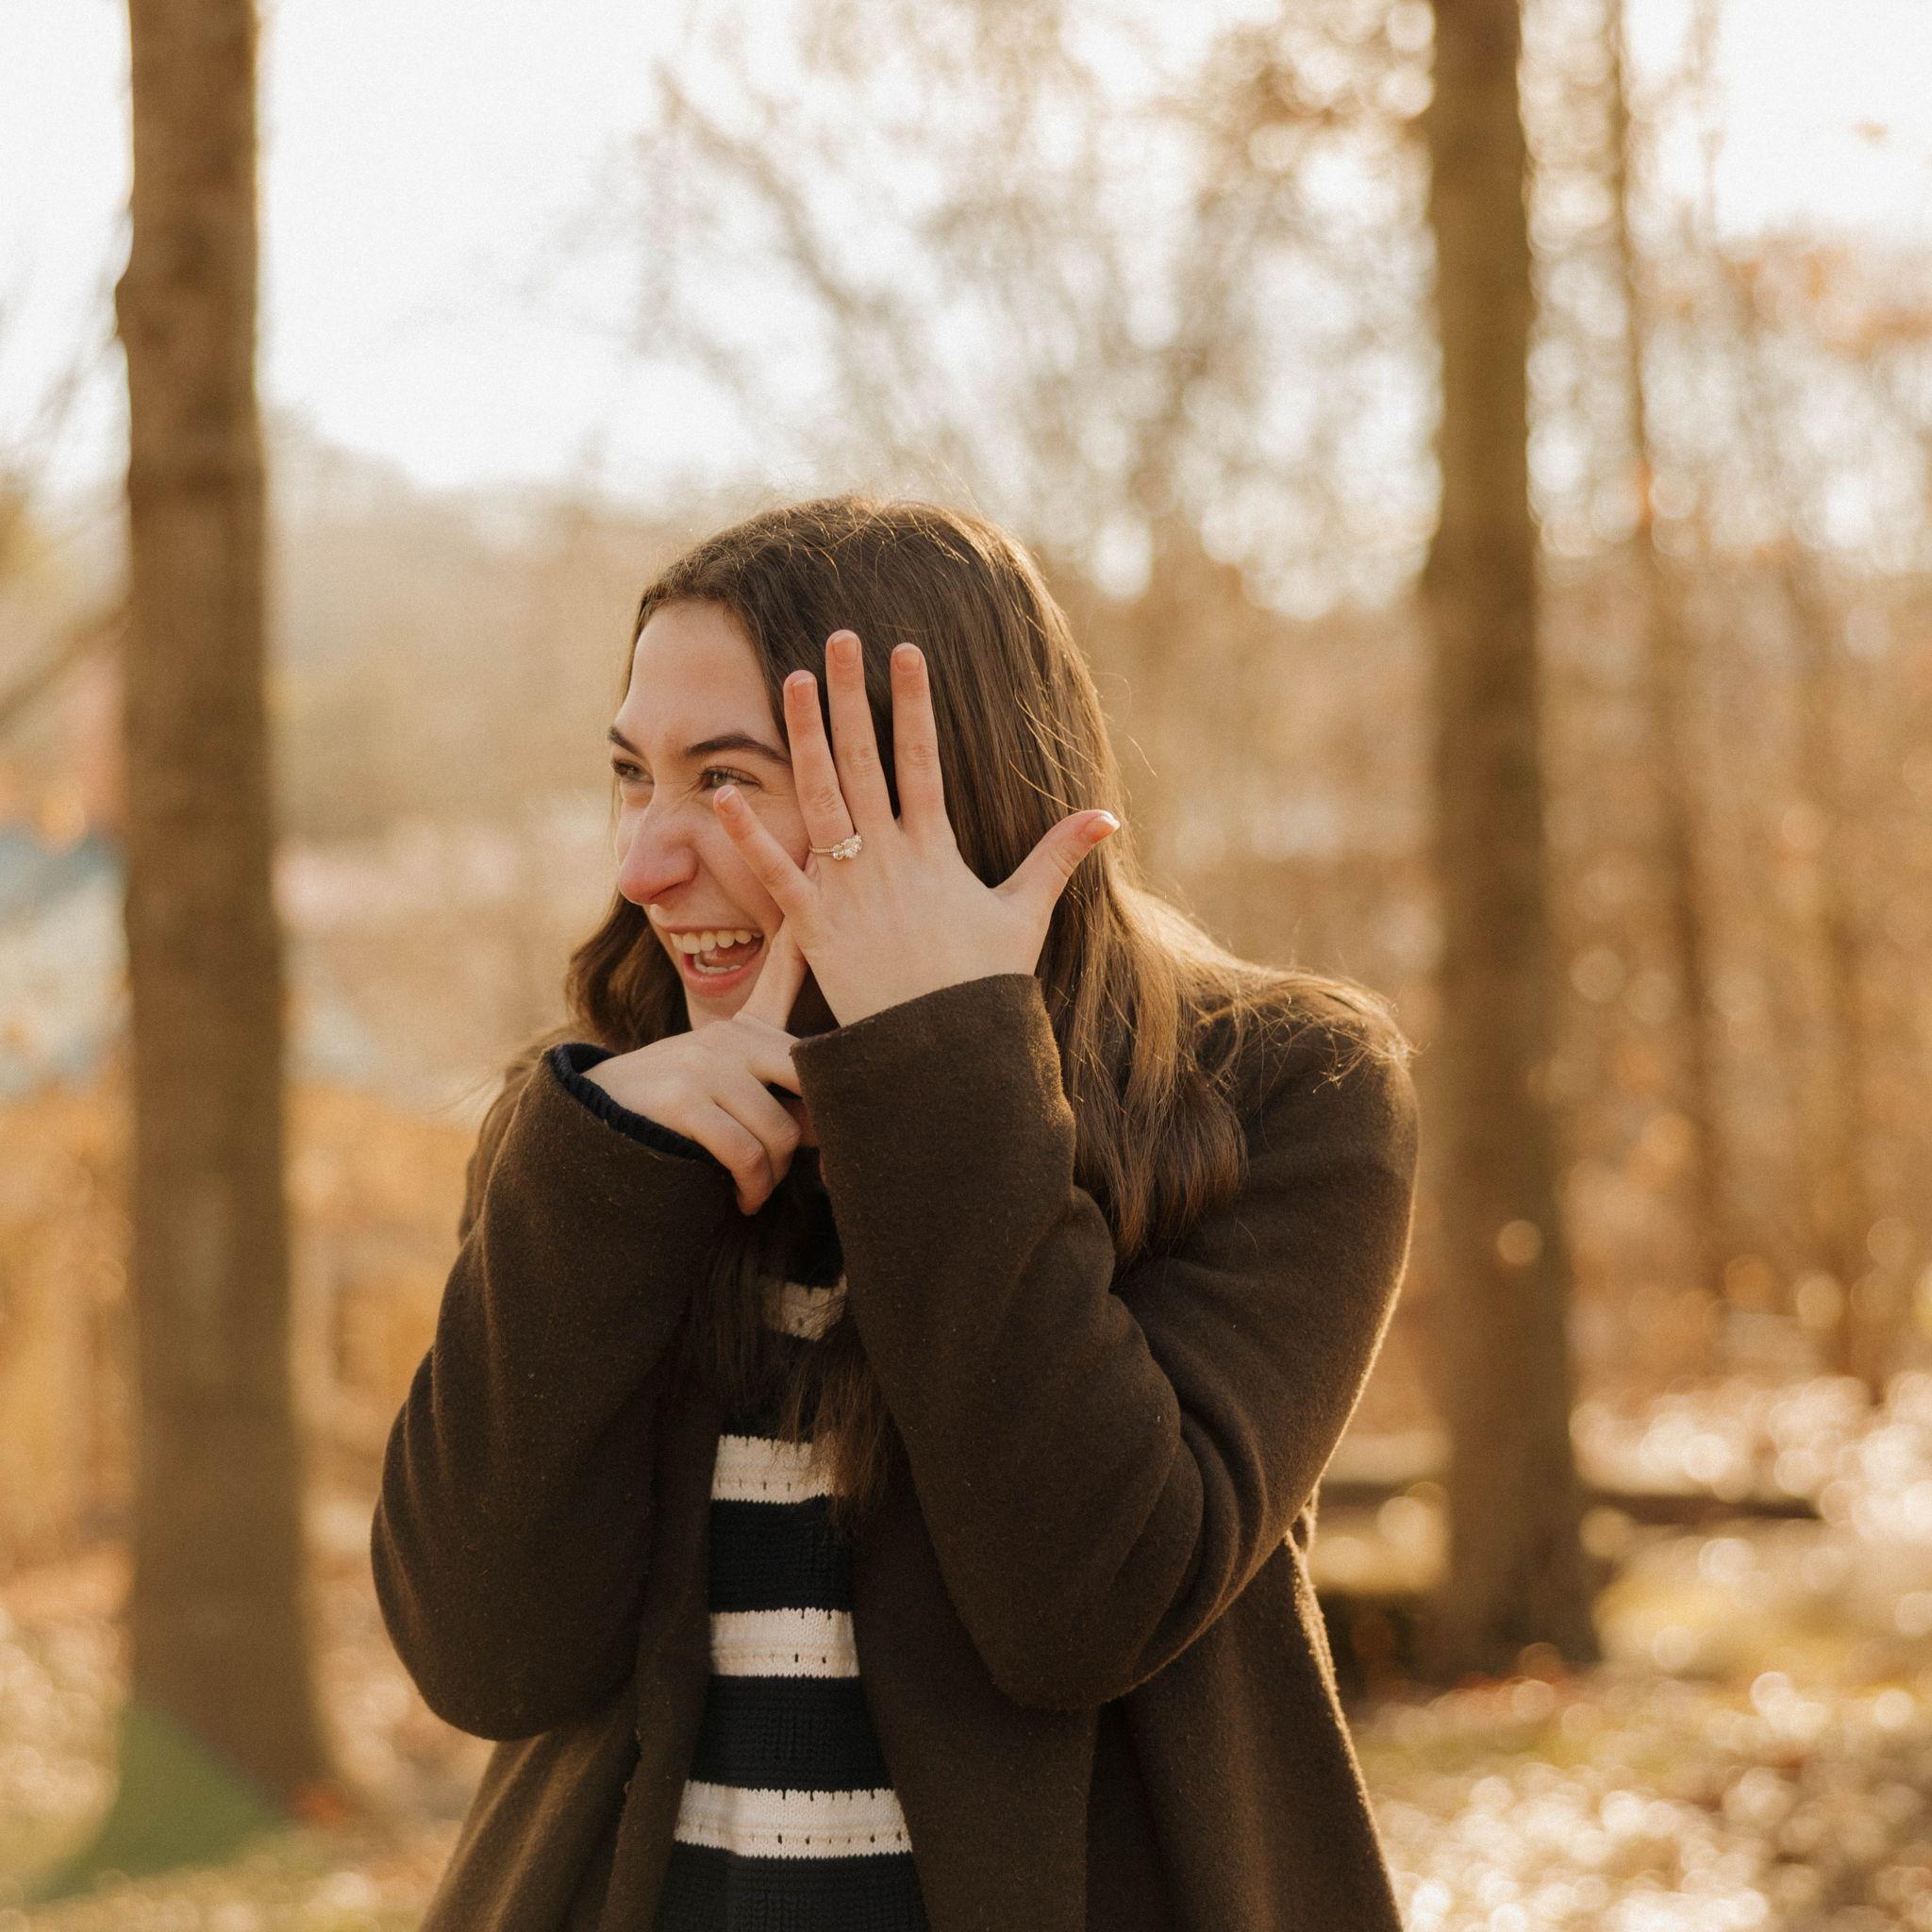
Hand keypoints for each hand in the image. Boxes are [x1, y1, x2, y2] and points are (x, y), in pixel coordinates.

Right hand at [582, 916, 814, 1212]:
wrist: (598, 1132)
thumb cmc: (678, 1112)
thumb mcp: (726, 1080)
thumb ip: (775, 1072)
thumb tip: (835, 1108)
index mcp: (746, 1028)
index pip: (786, 975)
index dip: (810, 941)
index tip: (823, 881)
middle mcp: (728, 1035)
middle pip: (807, 1081)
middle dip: (811, 1133)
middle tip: (800, 1169)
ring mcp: (704, 1063)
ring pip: (778, 1131)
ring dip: (773, 1175)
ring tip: (758, 1189)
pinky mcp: (682, 1098)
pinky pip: (743, 1153)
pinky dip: (751, 1187)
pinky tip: (743, 1200)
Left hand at [708, 628, 1118, 1026]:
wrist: (942, 1052)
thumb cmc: (980, 986)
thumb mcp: (1024, 916)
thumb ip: (1056, 858)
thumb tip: (1106, 816)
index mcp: (936, 850)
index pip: (923, 759)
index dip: (914, 702)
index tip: (905, 649)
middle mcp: (889, 859)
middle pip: (865, 760)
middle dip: (853, 696)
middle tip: (839, 637)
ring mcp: (849, 889)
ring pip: (821, 798)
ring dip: (805, 737)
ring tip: (794, 680)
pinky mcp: (815, 927)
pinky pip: (777, 874)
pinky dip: (750, 836)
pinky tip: (724, 792)